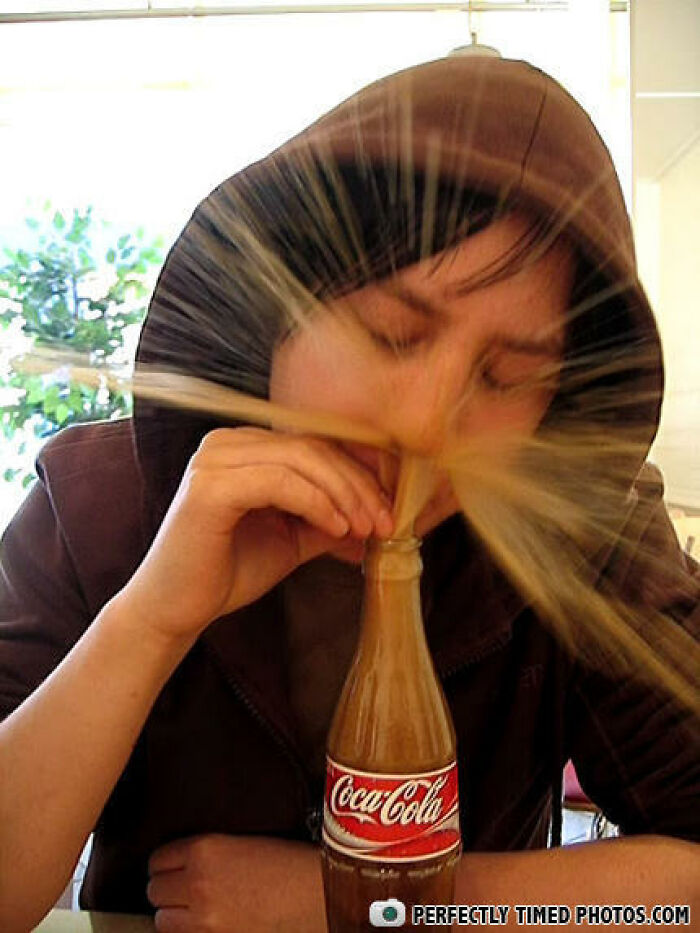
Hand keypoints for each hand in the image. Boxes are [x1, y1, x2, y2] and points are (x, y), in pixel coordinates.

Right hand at [114, 427, 393, 640]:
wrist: (176, 609)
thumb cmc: (227, 572)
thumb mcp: (292, 539)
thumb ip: (328, 519)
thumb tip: (376, 519)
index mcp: (244, 447)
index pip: (314, 445)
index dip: (358, 473)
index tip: (388, 510)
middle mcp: (227, 442)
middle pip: (312, 448)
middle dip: (358, 485)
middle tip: (385, 521)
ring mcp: (214, 459)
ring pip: (300, 459)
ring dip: (343, 494)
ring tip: (364, 528)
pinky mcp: (209, 486)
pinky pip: (279, 481)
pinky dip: (315, 502)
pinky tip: (335, 528)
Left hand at [147, 834, 326, 932]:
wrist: (314, 892)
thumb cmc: (286, 862)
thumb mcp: (239, 843)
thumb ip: (204, 852)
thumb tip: (177, 863)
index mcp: (205, 849)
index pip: (158, 859)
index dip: (166, 864)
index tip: (174, 867)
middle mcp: (198, 882)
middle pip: (154, 890)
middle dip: (168, 889)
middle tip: (184, 888)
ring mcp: (203, 917)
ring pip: (161, 919)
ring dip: (174, 914)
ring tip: (194, 908)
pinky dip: (187, 932)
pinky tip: (205, 922)